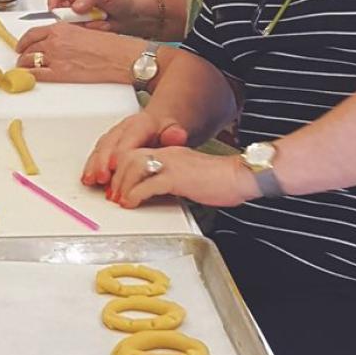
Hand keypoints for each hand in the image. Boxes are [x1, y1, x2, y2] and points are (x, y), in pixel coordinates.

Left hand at [16, 22, 143, 84]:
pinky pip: (37, 75)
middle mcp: (55, 41)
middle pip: (29, 48)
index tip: (21, 45)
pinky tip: (30, 77)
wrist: (120, 58)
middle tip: (23, 58)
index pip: (32, 33)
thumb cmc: (109, 46)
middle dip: (24, 54)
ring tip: (26, 69)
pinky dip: (30, 76)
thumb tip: (55, 42)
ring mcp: (56, 57)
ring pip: (29, 61)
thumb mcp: (83, 31)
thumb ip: (66, 35)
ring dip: (25, 65)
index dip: (24, 41)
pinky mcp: (60, 73)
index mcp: (61, 28)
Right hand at [47, 0, 142, 33]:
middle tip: (81, 19)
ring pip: (64, 23)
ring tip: (95, 21)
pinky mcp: (79, 28)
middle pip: (57, 10)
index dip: (53, 0)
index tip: (56, 10)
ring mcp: (74, 16)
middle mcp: (71, 1)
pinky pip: (73, 33)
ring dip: (77, 26)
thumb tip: (75, 6)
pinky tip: (95, 28)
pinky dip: (82, 32)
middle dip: (66, 17)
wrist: (130, 17)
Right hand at [81, 111, 189, 188]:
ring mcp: (113, 136)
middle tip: (102, 177)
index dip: (120, 153)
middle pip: (109, 144)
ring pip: (100, 149)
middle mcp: (123, 129)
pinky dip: (92, 166)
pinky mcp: (107, 145)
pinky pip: (97, 154)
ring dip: (94, 165)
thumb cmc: (165, 132)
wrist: (159, 125)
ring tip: (91, 180)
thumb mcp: (174, 130)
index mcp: (139, 124)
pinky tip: (88, 178)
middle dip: (103, 162)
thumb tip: (176, 135)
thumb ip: (174, 134)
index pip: (127, 138)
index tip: (115, 165)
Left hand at [107, 147, 253, 209]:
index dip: (121, 169)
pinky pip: (148, 183)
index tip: (116, 185)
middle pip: (129, 158)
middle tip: (114, 195)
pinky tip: (132, 203)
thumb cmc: (220, 180)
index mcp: (170, 151)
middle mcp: (168, 153)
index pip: (135, 153)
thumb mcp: (188, 176)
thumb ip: (170, 179)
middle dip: (116, 177)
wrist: (242, 176)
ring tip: (121, 200)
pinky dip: (135, 194)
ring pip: (133, 167)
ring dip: (122, 185)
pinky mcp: (178, 177)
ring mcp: (172, 163)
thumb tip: (154, 192)